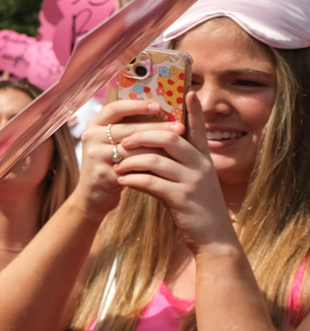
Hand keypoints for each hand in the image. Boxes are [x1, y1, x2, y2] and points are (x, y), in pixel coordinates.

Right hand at [76, 99, 170, 218]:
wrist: (93, 194)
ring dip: (158, 148)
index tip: (159, 106)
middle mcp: (91, 136)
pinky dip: (151, 165)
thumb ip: (129, 128)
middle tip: (180, 128)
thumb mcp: (113, 142)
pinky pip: (132, 166)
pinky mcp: (102, 173)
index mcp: (95, 124)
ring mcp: (95, 155)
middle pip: (128, 128)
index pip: (115, 108)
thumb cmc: (110, 163)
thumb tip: (165, 113)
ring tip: (179, 148)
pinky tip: (167, 165)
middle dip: (156, 127)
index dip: (137, 105)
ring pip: (132, 148)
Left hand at [113, 92, 236, 253]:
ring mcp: (193, 182)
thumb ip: (174, 164)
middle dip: (142, 135)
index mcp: (204, 159)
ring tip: (117, 164)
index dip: (194, 110)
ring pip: (157, 159)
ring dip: (132, 160)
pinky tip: (122, 182)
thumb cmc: (195, 207)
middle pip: (170, 137)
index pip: (198, 129)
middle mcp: (201, 166)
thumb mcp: (188, 181)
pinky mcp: (182, 199)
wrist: (214, 239)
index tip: (188, 90)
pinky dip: (133, 180)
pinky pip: (151, 182)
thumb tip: (148, 149)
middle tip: (123, 140)